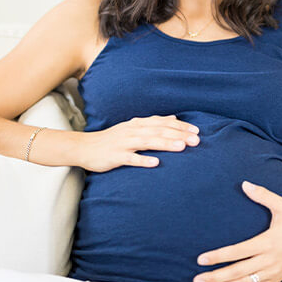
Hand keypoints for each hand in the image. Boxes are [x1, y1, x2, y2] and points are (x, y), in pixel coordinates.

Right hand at [72, 115, 198, 172]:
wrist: (85, 147)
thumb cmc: (112, 139)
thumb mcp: (132, 127)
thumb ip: (153, 123)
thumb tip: (173, 117)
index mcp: (138, 124)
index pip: (162, 123)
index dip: (180, 126)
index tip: (196, 131)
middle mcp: (132, 131)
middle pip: (159, 131)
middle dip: (178, 135)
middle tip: (196, 140)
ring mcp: (124, 143)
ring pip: (147, 142)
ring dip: (165, 144)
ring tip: (182, 147)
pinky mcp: (115, 156)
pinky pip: (130, 158)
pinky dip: (143, 160)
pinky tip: (155, 163)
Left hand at [193, 181, 281, 281]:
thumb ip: (263, 196)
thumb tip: (245, 184)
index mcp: (268, 242)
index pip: (238, 251)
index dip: (218, 256)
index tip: (202, 259)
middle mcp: (269, 260)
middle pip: (238, 272)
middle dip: (216, 277)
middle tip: (197, 280)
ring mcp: (272, 272)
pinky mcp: (275, 279)